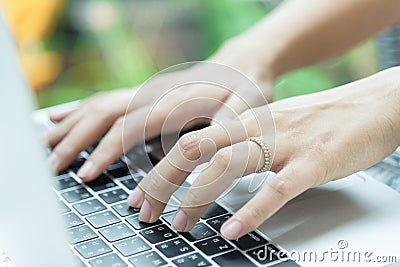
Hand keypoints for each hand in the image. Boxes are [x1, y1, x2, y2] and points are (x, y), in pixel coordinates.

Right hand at [47, 40, 273, 180]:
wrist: (245, 63)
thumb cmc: (247, 89)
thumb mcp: (245, 112)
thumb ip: (220, 134)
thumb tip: (192, 164)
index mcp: (175, 102)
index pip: (130, 127)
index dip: (106, 152)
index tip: (88, 175)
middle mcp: (156, 94)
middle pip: (105, 113)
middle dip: (77, 140)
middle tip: (55, 166)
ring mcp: (150, 92)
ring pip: (102, 105)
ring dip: (74, 125)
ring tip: (49, 145)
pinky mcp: (149, 94)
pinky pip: (109, 101)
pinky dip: (83, 112)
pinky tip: (68, 119)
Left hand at [127, 67, 399, 238]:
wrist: (370, 105)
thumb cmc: (318, 121)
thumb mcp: (270, 126)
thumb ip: (240, 142)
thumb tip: (208, 169)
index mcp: (244, 119)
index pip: (188, 138)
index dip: (158, 167)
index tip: (140, 193)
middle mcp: (257, 126)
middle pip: (195, 147)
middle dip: (162, 181)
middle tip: (145, 211)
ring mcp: (284, 143)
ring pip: (229, 165)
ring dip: (198, 197)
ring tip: (180, 225)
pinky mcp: (312, 162)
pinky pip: (277, 188)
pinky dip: (253, 210)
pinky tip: (233, 230)